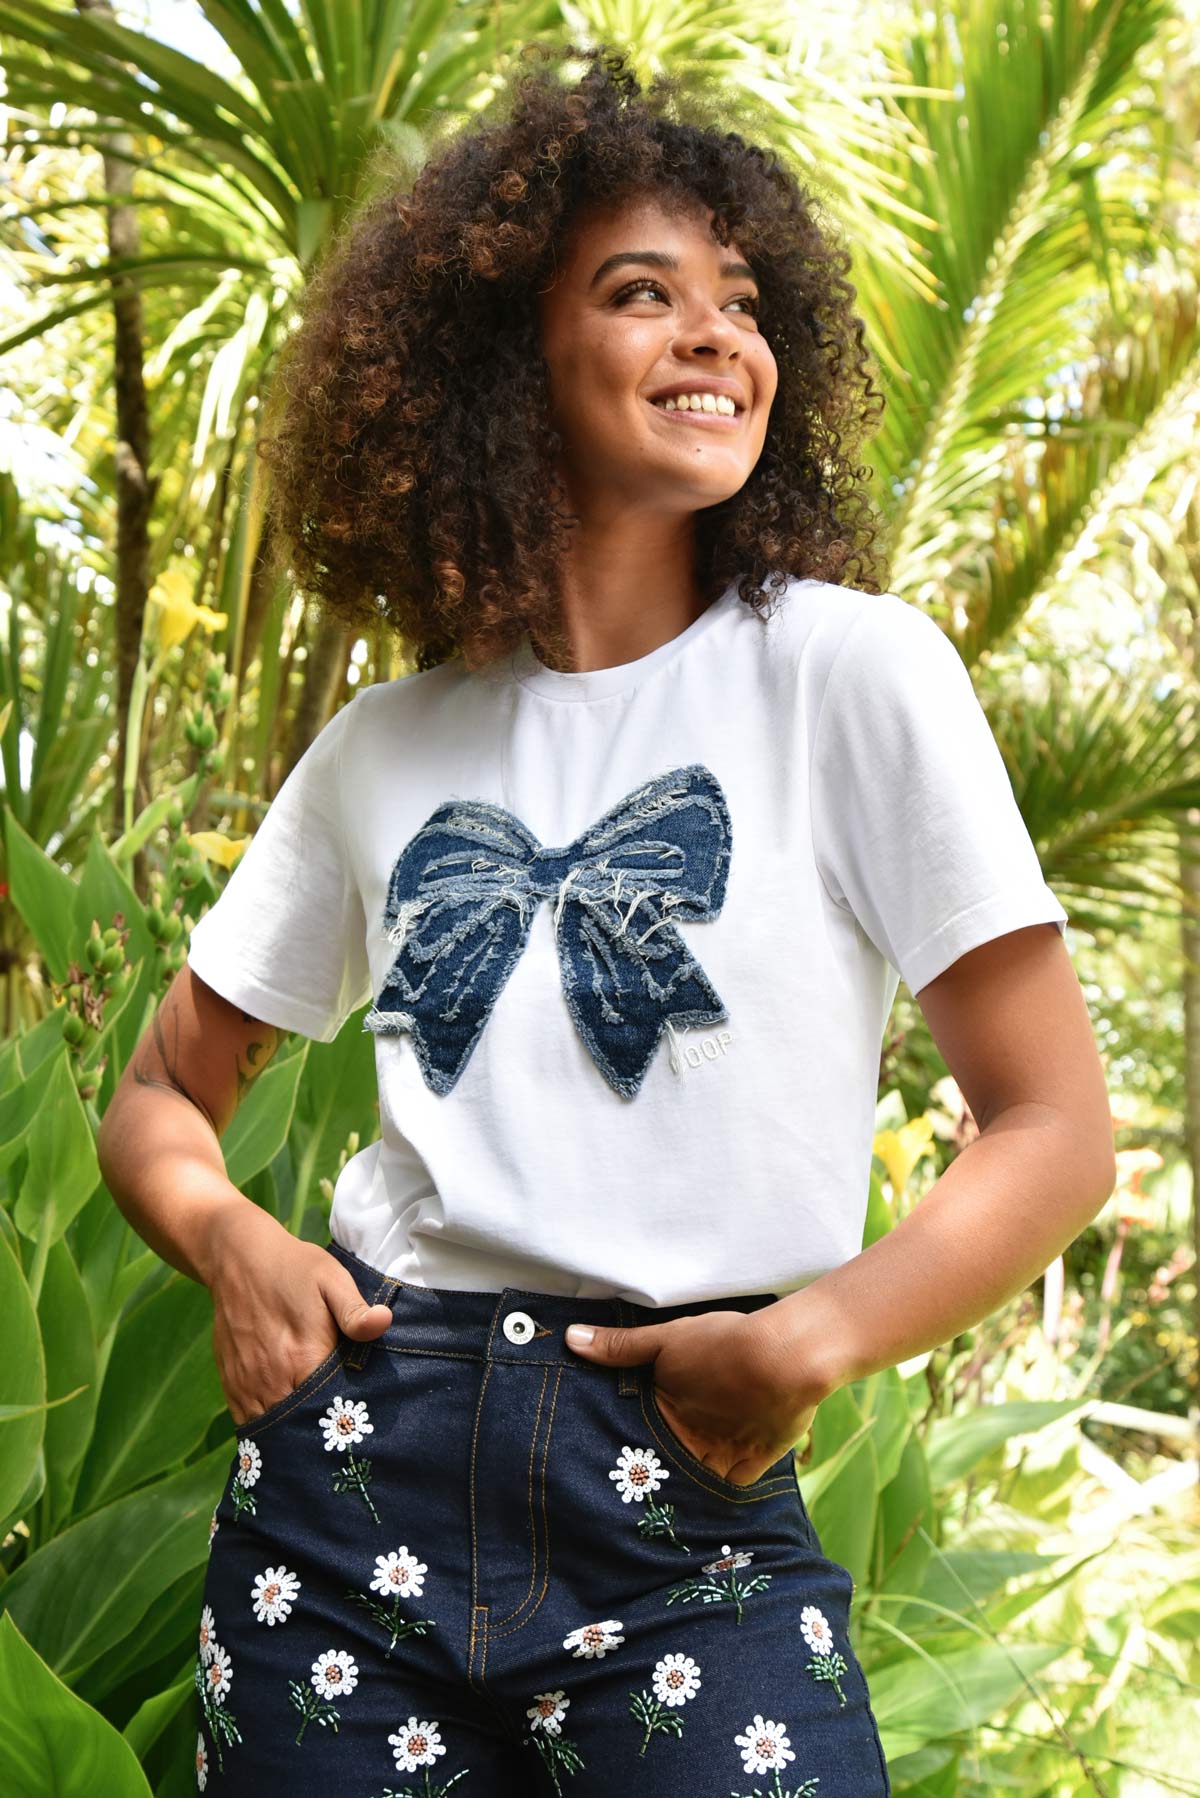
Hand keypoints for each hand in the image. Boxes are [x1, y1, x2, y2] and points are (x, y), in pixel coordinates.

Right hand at [205, 1203, 393, 1425]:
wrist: (238, 1258)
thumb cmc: (292, 1268)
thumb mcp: (331, 1279)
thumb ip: (355, 1309)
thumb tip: (384, 1323)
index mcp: (302, 1357)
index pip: (329, 1409)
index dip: (346, 1421)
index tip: (361, 1426)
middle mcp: (272, 1379)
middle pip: (300, 1427)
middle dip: (320, 1437)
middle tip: (341, 1438)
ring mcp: (248, 1384)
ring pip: (272, 1429)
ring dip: (292, 1437)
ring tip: (316, 1441)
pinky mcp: (232, 1384)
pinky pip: (248, 1422)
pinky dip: (267, 1430)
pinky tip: (285, 1431)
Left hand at [564, 1306, 830, 1485]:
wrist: (786, 1357)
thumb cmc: (723, 1343)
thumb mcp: (667, 1337)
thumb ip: (620, 1345)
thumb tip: (571, 1339)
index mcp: (667, 1420)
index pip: (636, 1446)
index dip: (626, 1449)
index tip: (612, 1457)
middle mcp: (693, 1448)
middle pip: (666, 1469)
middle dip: (653, 1473)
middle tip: (639, 1478)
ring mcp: (725, 1459)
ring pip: (696, 1481)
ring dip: (686, 1481)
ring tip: (670, 1487)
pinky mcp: (758, 1462)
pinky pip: (733, 1486)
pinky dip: (723, 1486)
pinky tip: (714, 1483)